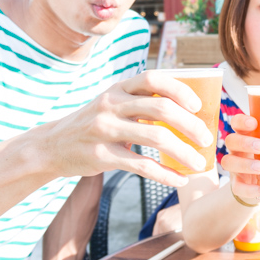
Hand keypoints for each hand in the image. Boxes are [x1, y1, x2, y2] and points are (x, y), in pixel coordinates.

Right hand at [37, 70, 213, 186]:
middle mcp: (111, 104)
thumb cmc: (95, 124)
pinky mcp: (101, 156)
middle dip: (190, 124)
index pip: (153, 78)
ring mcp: (105, 129)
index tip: (198, 105)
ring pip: (155, 137)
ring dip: (183, 152)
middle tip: (207, 139)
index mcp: (119, 88)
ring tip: (199, 164)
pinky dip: (165, 174)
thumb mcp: (114, 104)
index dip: (180, 89)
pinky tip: (179, 180)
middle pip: (161, 108)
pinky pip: (141, 165)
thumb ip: (142, 102)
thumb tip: (190, 112)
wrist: (52, 146)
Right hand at [219, 114, 259, 200]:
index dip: (241, 121)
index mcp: (247, 135)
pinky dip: (250, 189)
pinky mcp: (237, 184)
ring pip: (228, 162)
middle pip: (231, 140)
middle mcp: (237, 149)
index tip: (254, 122)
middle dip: (245, 142)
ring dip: (244, 164)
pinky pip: (237, 187)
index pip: (236, 122)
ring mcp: (235, 167)